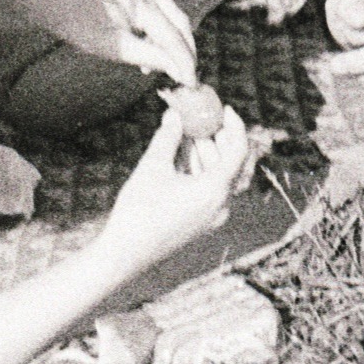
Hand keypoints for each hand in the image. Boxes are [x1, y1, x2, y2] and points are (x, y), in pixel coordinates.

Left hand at [25, 0, 198, 85]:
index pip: (173, 37)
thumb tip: (180, 71)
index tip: (192, 84)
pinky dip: (161, 24)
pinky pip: (162, 5)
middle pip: (180, 23)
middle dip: (184, 52)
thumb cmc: (80, 25)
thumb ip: (149, 56)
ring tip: (152, 65)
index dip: (185, 63)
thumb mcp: (112, 48)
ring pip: (173, 14)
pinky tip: (147, 43)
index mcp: (140, 0)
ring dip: (171, 40)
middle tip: (184, 78)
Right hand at [101, 104, 248, 270]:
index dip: (235, 126)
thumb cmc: (139, 210)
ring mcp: (211, 217)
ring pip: (219, 177)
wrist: (125, 253)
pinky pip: (208, 190)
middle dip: (217, 138)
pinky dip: (199, 171)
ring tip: (185, 134)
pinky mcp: (200, 222)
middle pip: (231, 164)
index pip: (238, 151)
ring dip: (205, 154)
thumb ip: (168, 137)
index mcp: (215, 191)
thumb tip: (175, 114)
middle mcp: (220, 205)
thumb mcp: (153, 167)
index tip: (225, 109)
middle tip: (203, 118)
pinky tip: (179, 158)